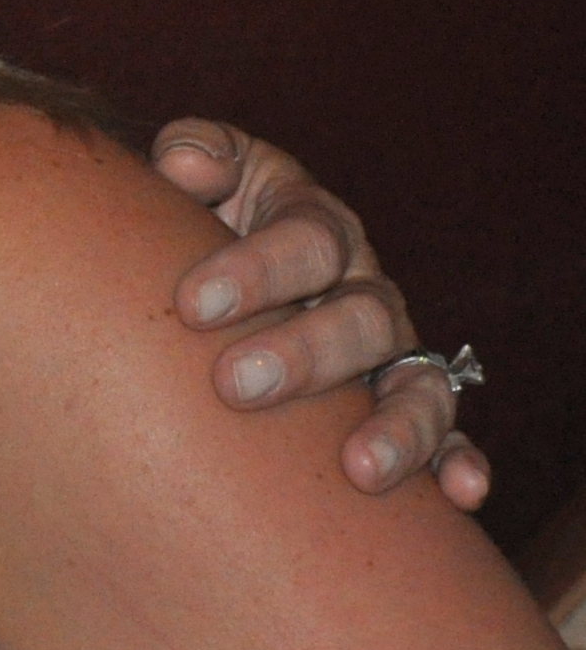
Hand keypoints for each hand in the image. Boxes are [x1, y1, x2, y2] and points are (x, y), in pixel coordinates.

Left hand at [152, 119, 486, 509]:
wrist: (204, 275)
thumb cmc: (194, 223)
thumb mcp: (197, 176)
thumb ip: (195, 155)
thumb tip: (188, 165)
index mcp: (315, 227)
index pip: (306, 240)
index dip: (256, 270)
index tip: (193, 304)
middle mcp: (363, 288)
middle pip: (362, 317)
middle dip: (304, 353)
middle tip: (236, 384)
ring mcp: (389, 352)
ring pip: (418, 384)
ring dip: (396, 426)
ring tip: (358, 468)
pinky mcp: (400, 406)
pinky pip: (447, 436)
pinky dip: (458, 463)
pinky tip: (461, 493)